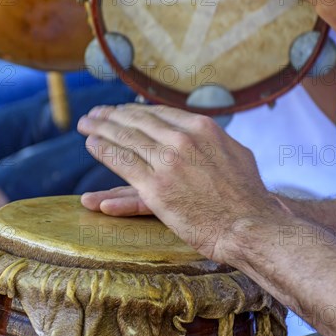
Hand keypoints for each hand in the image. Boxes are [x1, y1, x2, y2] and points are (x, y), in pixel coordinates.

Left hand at [77, 104, 284, 264]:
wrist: (250, 225)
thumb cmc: (247, 195)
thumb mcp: (236, 154)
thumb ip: (215, 140)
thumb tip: (207, 133)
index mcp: (201, 128)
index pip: (159, 113)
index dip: (135, 110)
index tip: (121, 110)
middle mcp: (182, 139)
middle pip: (138, 121)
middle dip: (112, 115)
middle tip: (95, 114)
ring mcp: (168, 163)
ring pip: (126, 138)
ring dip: (101, 129)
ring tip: (86, 125)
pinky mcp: (156, 188)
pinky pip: (122, 163)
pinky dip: (104, 151)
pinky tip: (92, 146)